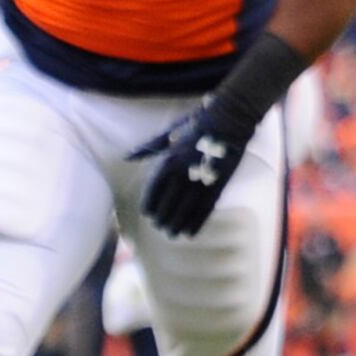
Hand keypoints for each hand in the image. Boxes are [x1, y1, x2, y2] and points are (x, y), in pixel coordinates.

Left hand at [129, 91, 268, 237]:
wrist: (229, 121)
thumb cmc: (197, 123)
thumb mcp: (169, 134)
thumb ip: (148, 148)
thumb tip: (126, 156)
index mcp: (168, 160)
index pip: (153, 190)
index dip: (149, 205)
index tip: (147, 214)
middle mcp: (182, 174)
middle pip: (168, 204)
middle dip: (162, 218)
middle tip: (159, 227)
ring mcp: (201, 181)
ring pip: (185, 211)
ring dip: (177, 225)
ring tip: (172, 234)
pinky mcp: (218, 185)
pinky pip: (204, 211)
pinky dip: (196, 224)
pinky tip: (191, 233)